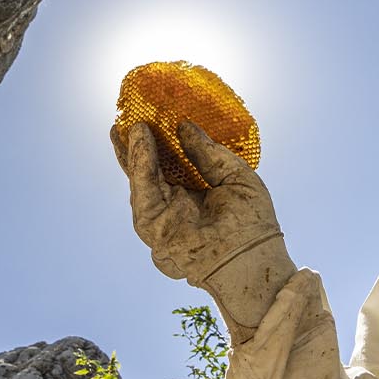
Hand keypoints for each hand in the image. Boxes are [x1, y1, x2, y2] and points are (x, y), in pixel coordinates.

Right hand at [110, 121, 281, 283]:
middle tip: (124, 122)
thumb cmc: (253, 221)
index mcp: (195, 196)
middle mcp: (176, 208)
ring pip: (141, 183)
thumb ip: (208, 152)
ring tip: (136, 127)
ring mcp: (163, 220)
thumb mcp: (234, 175)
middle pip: (148, 174)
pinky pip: (144, 195)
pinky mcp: (155, 230)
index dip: (159, 146)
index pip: (170, 167)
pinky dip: (141, 169)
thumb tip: (184, 126)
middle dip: (134, 150)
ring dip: (136, 154)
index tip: (150, 121)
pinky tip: (142, 145)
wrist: (253, 257)